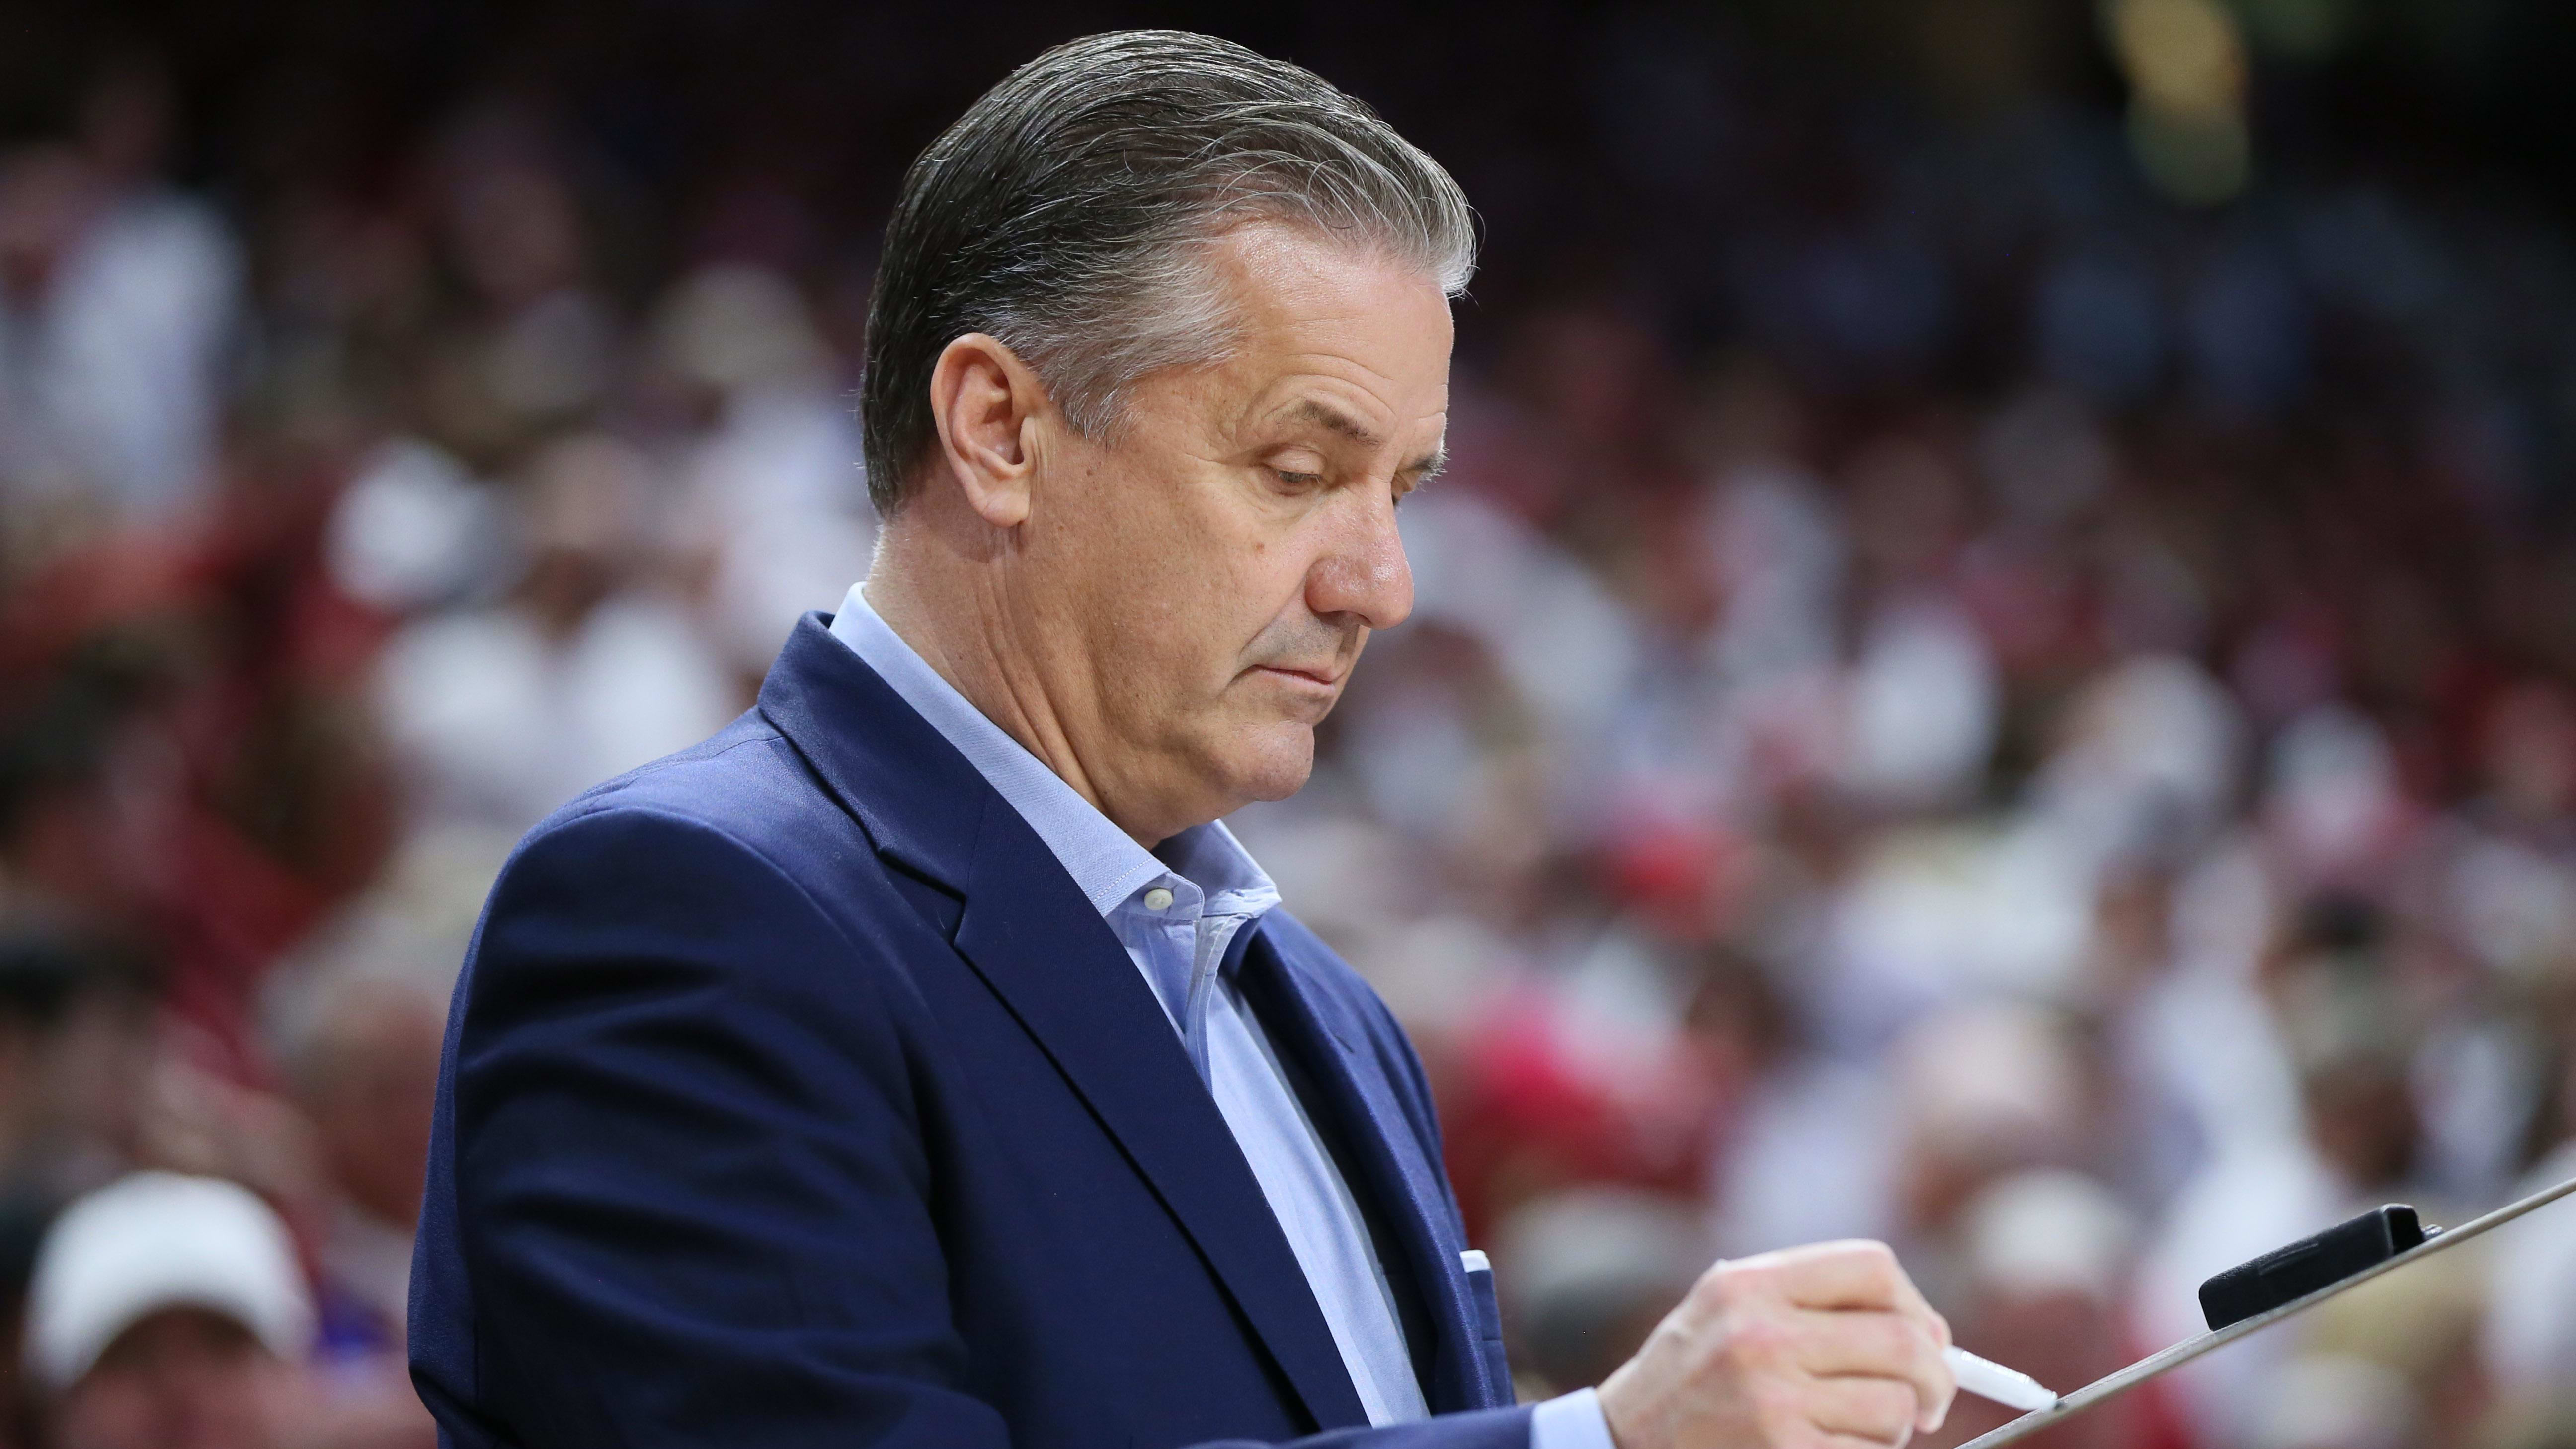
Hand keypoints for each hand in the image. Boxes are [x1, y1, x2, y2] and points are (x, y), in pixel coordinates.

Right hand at [1595, 1240, 1953, 1448]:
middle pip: (1901, 1339)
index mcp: (1748, 1284)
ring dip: (1895, 1427)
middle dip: (1935, 1377)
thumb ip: (1811, 1303)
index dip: (1914, 1304)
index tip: (1927, 1338)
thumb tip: (1933, 1335)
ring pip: (1894, 1406)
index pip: (1872, 1267)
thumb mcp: (1729, 1313)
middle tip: (1932, 1401)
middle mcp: (1758, 1333)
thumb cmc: (1692, 1380)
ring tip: (1854, 1429)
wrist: (1624, 1444)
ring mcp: (1769, 1398)